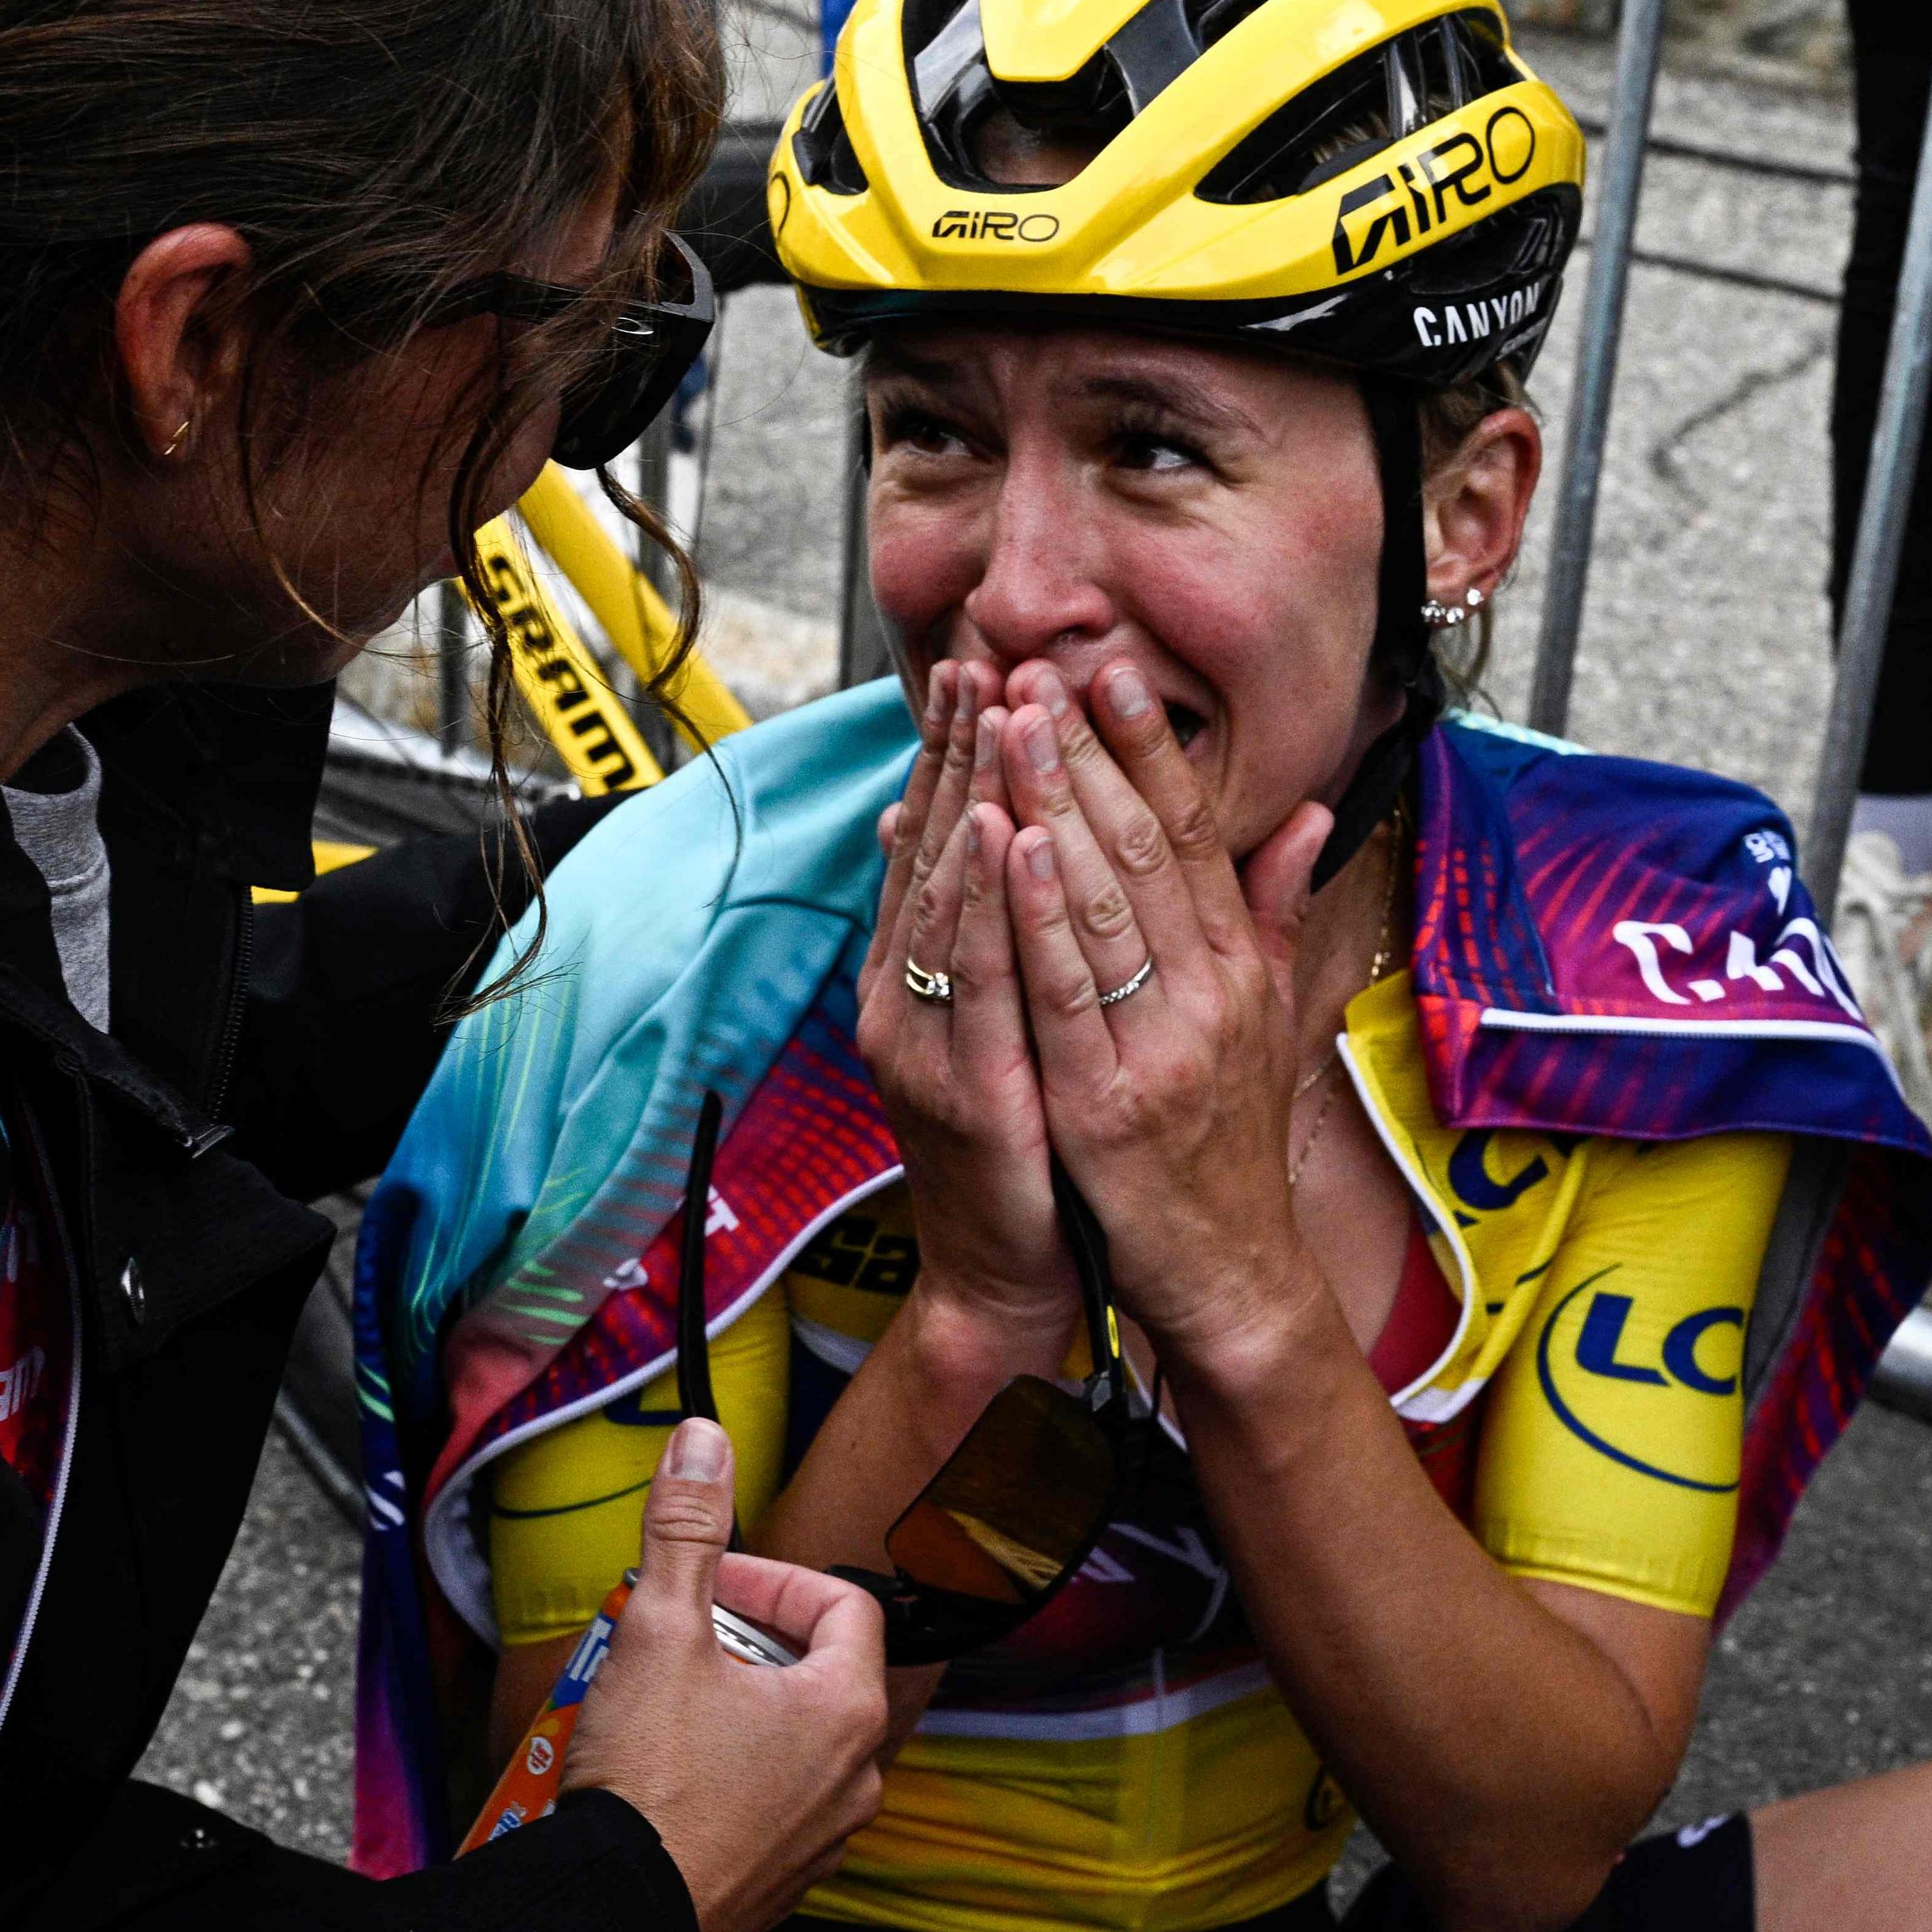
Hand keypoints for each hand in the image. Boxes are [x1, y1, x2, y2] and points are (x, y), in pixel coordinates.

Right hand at [559, 1418, 889, 1931]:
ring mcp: (822, 1838)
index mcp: (846, 1709)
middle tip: (666, 1644)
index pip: (842, 1606)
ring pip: (781, 1743)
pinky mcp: (780, 1884)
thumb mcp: (659, 1636)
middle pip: (809, 1673)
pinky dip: (717, 1779)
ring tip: (648, 1709)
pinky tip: (654, 1781)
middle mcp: (856, 1777)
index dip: (773, 1579)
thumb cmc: (651, 1788)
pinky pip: (760, 1806)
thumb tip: (704, 1445)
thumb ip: (685, 1533)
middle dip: (732, 1646)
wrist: (619, 1922)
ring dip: (722, 1711)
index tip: (712, 1586)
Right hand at [855, 662, 1069, 1351]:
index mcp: (918, 979)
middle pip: (930, 855)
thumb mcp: (1009, 1024)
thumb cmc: (1027, 1146)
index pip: (931, 845)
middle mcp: (905, 1000)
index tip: (975, 668)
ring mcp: (927, 1046)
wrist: (1013, 1272)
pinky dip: (989, 904)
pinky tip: (1005, 835)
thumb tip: (974, 833)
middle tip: (979, 659)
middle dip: (956, 755)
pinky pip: (979, 981)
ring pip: (947, 901)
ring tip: (993, 715)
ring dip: (970, 801)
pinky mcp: (963, 1090)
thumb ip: (992, 931)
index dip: (949, 756)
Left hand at [984, 657, 1334, 1371]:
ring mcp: (1160, 1049)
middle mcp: (1210, 996)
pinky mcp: (1106, 1106)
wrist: (1229, 1275)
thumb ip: (1276, 915)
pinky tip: (1011, 844)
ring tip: (1012, 720)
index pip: (1192, 834)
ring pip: (1101, 904)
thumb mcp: (1267, 1020)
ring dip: (1052, 803)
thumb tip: (1311, 815)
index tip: (1114, 670)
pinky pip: (1066, 994)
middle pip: (1142, 849)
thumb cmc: (1228, 1145)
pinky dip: (1039, 915)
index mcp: (1239, 969)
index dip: (1153, 748)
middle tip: (1040, 666)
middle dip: (1086, 751)